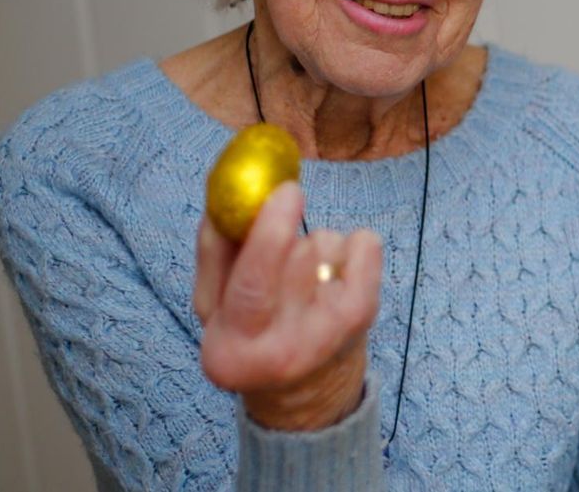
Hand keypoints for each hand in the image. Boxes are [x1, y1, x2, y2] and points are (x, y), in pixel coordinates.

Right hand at [194, 181, 382, 430]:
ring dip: (313, 242)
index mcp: (230, 350)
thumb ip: (215, 251)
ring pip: (324, 250)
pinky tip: (339, 267)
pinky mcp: (362, 319)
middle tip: (289, 193)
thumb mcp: (216, 306)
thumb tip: (224, 193)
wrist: (307, 388)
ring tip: (304, 271)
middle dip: (290, 224)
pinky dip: (353, 243)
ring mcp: (329, 336)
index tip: (284, 191)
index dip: (269, 235)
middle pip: (295, 265)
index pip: (251, 288)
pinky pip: (363, 249)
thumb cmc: (252, 328)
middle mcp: (282, 351)